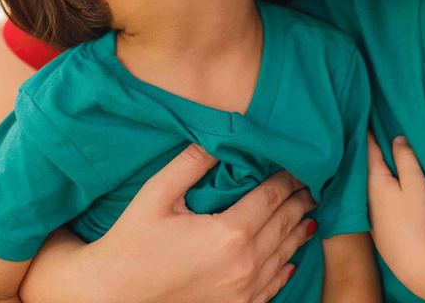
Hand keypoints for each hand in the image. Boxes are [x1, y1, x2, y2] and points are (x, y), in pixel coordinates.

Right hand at [94, 143, 316, 302]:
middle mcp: (244, 264)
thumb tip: (218, 138)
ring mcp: (243, 291)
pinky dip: (285, 269)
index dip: (287, 179)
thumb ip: (191, 162)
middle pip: (283, 224)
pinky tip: (291, 259)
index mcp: (229, 233)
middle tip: (311, 186)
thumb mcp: (157, 194)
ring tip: (309, 215)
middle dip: (298, 202)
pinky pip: (272, 287)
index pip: (271, 197)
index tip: (296, 167)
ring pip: (284, 256)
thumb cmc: (132, 241)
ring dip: (298, 233)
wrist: (113, 294)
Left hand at [366, 134, 424, 292]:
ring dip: (368, 162)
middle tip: (363, 123)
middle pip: (363, 162)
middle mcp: (365, 192)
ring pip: (366, 178)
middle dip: (364, 144)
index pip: (367, 147)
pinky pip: (369, 191)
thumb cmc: (415, 220)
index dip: (366, 129)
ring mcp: (368, 207)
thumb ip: (406, 158)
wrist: (412, 260)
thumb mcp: (415, 183)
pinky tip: (377, 177)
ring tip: (369, 145)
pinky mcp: (374, 220)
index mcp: (374, 179)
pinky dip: (371, 179)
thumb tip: (396, 138)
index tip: (361, 112)